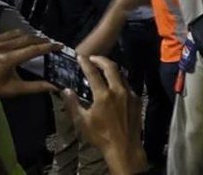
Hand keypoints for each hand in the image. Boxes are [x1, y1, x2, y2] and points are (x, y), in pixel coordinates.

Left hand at [0, 30, 59, 96]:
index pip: (35, 49)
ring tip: (39, 41)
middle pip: (29, 38)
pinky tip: (22, 40)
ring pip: (19, 33)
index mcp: (9, 59)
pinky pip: (9, 33)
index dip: (50, 47)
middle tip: (51, 44)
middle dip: (42, 40)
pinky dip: (19, 35)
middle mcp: (3, 46)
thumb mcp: (13, 89)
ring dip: (31, 36)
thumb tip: (55, 86)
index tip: (60, 46)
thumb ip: (35, 87)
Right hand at [63, 56, 147, 174]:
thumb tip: (65, 90)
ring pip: (121, 76)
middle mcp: (119, 91)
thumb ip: (72, 104)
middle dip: (101, 60)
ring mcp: (130, 94)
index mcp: (103, 95)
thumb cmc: (100, 135)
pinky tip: (114, 86)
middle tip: (93, 58)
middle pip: (111, 67)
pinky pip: (128, 86)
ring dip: (112, 70)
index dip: (86, 63)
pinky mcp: (137, 99)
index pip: (93, 74)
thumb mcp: (82, 121)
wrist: (124, 146)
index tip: (81, 57)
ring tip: (103, 69)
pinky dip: (119, 82)